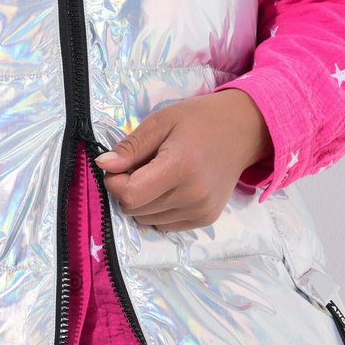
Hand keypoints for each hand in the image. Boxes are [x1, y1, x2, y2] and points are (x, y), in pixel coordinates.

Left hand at [93, 89, 273, 231]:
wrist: (241, 130)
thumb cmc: (198, 120)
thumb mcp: (161, 121)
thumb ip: (131, 146)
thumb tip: (104, 165)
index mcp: (180, 167)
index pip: (131, 195)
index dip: (115, 182)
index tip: (118, 164)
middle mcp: (193, 196)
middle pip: (136, 209)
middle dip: (127, 189)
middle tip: (139, 164)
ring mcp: (201, 212)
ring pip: (148, 219)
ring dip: (142, 201)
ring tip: (157, 173)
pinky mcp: (206, 220)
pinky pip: (165, 225)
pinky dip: (157, 209)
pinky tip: (169, 187)